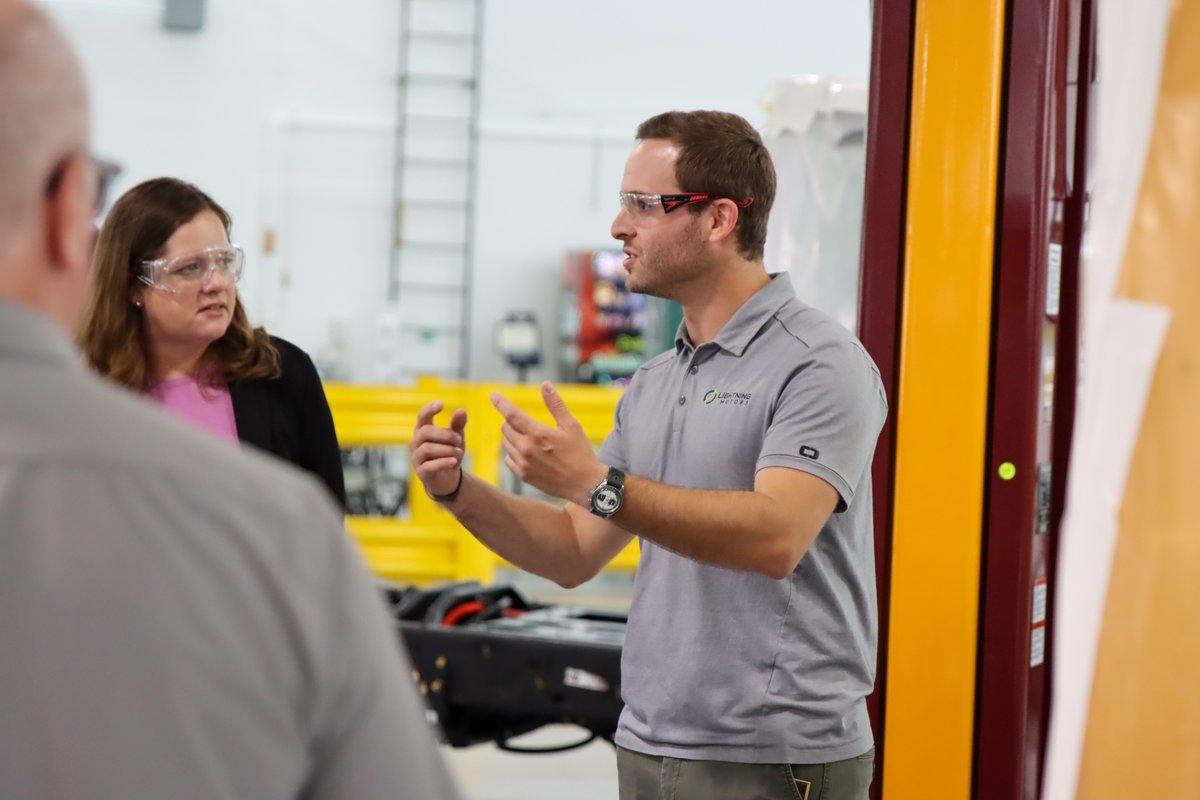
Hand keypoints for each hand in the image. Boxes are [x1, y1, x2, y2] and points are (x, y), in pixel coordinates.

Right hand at [411, 400, 467, 497]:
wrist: (448, 479)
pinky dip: (443, 462)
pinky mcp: (421, 472)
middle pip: (426, 431)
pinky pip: (429, 466)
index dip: (429, 409)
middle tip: (459, 440)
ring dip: (447, 449)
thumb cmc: (449, 453)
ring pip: (427, 448)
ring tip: (459, 453)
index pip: (422, 416)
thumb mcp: (457, 438)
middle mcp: (416, 442)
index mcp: (423, 430)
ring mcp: (416, 458)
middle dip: (446, 434)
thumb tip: (461, 410)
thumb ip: (458, 425)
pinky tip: (454, 461)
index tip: (441, 404)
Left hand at [491, 381, 605, 505]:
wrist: (585, 484)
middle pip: (506, 427)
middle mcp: (527, 448)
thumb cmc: (580, 453)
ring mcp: (524, 463)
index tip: (493, 395)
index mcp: (538, 433)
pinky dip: (514, 454)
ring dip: (514, 438)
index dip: (500, 402)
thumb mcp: (572, 425)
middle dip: (513, 422)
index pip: (511, 414)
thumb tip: (545, 385)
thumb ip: (556, 404)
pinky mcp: (523, 475)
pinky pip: (508, 459)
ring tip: (533, 442)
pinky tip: (529, 455)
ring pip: (506, 443)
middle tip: (529, 425)